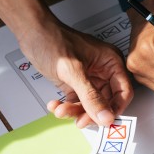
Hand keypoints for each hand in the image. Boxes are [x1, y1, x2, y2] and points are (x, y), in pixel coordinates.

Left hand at [16, 16, 133, 128]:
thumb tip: (106, 117)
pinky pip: (76, 101)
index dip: (115, 108)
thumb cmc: (52, 40)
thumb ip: (91, 97)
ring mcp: (89, 77)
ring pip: (89, 104)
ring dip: (75, 110)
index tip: (103, 121)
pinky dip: (66, 106)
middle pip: (105, 101)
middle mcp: (103, 71)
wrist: (31, 32)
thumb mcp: (73, 72)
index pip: (123, 92)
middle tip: (80, 121)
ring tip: (61, 110)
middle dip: (90, 112)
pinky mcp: (75, 82)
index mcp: (111, 62)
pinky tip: (56, 105)